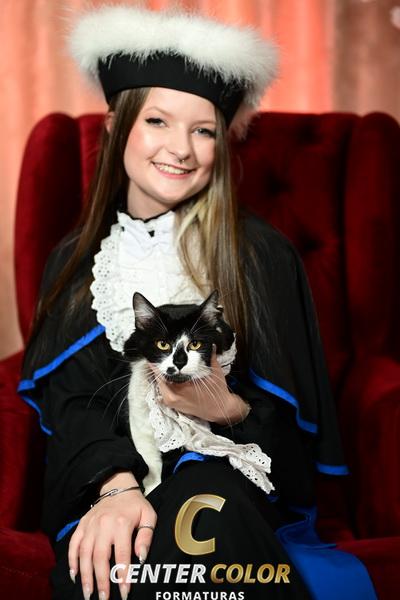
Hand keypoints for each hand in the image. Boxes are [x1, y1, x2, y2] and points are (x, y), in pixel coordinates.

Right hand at [68, 474, 156, 599]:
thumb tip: (141, 557)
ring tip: (88, 593)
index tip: (124, 592)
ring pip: (85, 554)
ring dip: (85, 575)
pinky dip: (72, 561)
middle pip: (100, 557)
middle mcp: (104, 525)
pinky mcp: (81, 525)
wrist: (117, 486)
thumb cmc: (135, 506)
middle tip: (103, 599)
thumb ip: (146, 536)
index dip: (123, 575)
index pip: (122, 554)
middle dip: (101, 580)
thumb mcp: (148, 516)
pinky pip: (73, 544)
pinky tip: (74, 576)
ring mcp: (90, 525)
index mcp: (122, 523)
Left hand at [149, 344, 249, 424]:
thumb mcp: (214, 373)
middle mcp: (172, 397)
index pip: (162, 374)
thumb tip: (209, 344)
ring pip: (160, 384)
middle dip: (159, 366)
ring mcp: (171, 401)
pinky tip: (169, 374)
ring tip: (163, 362)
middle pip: (158, 378)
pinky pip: (164, 390)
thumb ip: (210, 357)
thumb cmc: (217, 392)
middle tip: (159, 354)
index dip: (158, 363)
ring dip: (162, 374)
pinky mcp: (172, 404)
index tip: (155, 353)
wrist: (219, 410)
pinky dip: (165, 382)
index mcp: (180, 389)